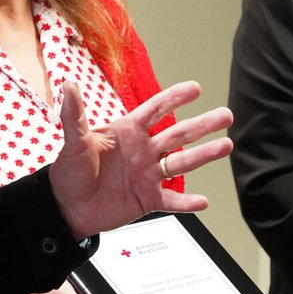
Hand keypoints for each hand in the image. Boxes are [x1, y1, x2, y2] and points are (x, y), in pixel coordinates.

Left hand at [48, 80, 232, 240]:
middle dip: (203, 125)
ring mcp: (149, 175)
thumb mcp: (73, 143)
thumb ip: (74, 115)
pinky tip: (203, 201)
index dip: (175, 98)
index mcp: (128, 132)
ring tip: (226, 145)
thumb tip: (68, 85)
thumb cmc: (69, 173)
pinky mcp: (149, 199)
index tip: (195, 88)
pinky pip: (172, 200)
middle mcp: (144, 151)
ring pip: (182, 163)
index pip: (156, 110)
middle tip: (225, 115)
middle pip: (179, 134)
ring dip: (205, 155)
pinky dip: (188, 202)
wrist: (66, 208)